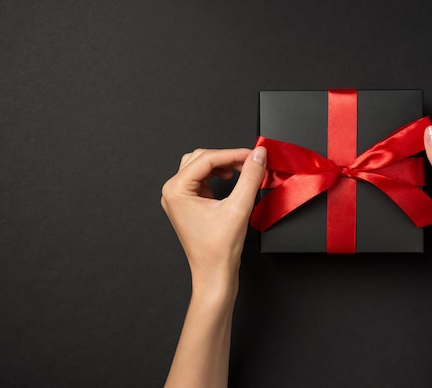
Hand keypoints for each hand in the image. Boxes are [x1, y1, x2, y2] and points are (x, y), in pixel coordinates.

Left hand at [162, 147, 266, 387]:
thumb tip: (258, 156)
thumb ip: (250, 177)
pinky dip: (218, 176)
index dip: (233, 153)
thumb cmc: (218, 250)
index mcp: (176, 190)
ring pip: (201, 167)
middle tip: (250, 162)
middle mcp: (173, 192)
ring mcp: (179, 199)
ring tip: (242, 171)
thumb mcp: (238, 207)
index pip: (207, 159)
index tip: (254, 154)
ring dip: (222, 166)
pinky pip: (203, 180)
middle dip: (227, 158)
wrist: (215, 276)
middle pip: (201, 159)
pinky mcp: (189, 205)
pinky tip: (232, 181)